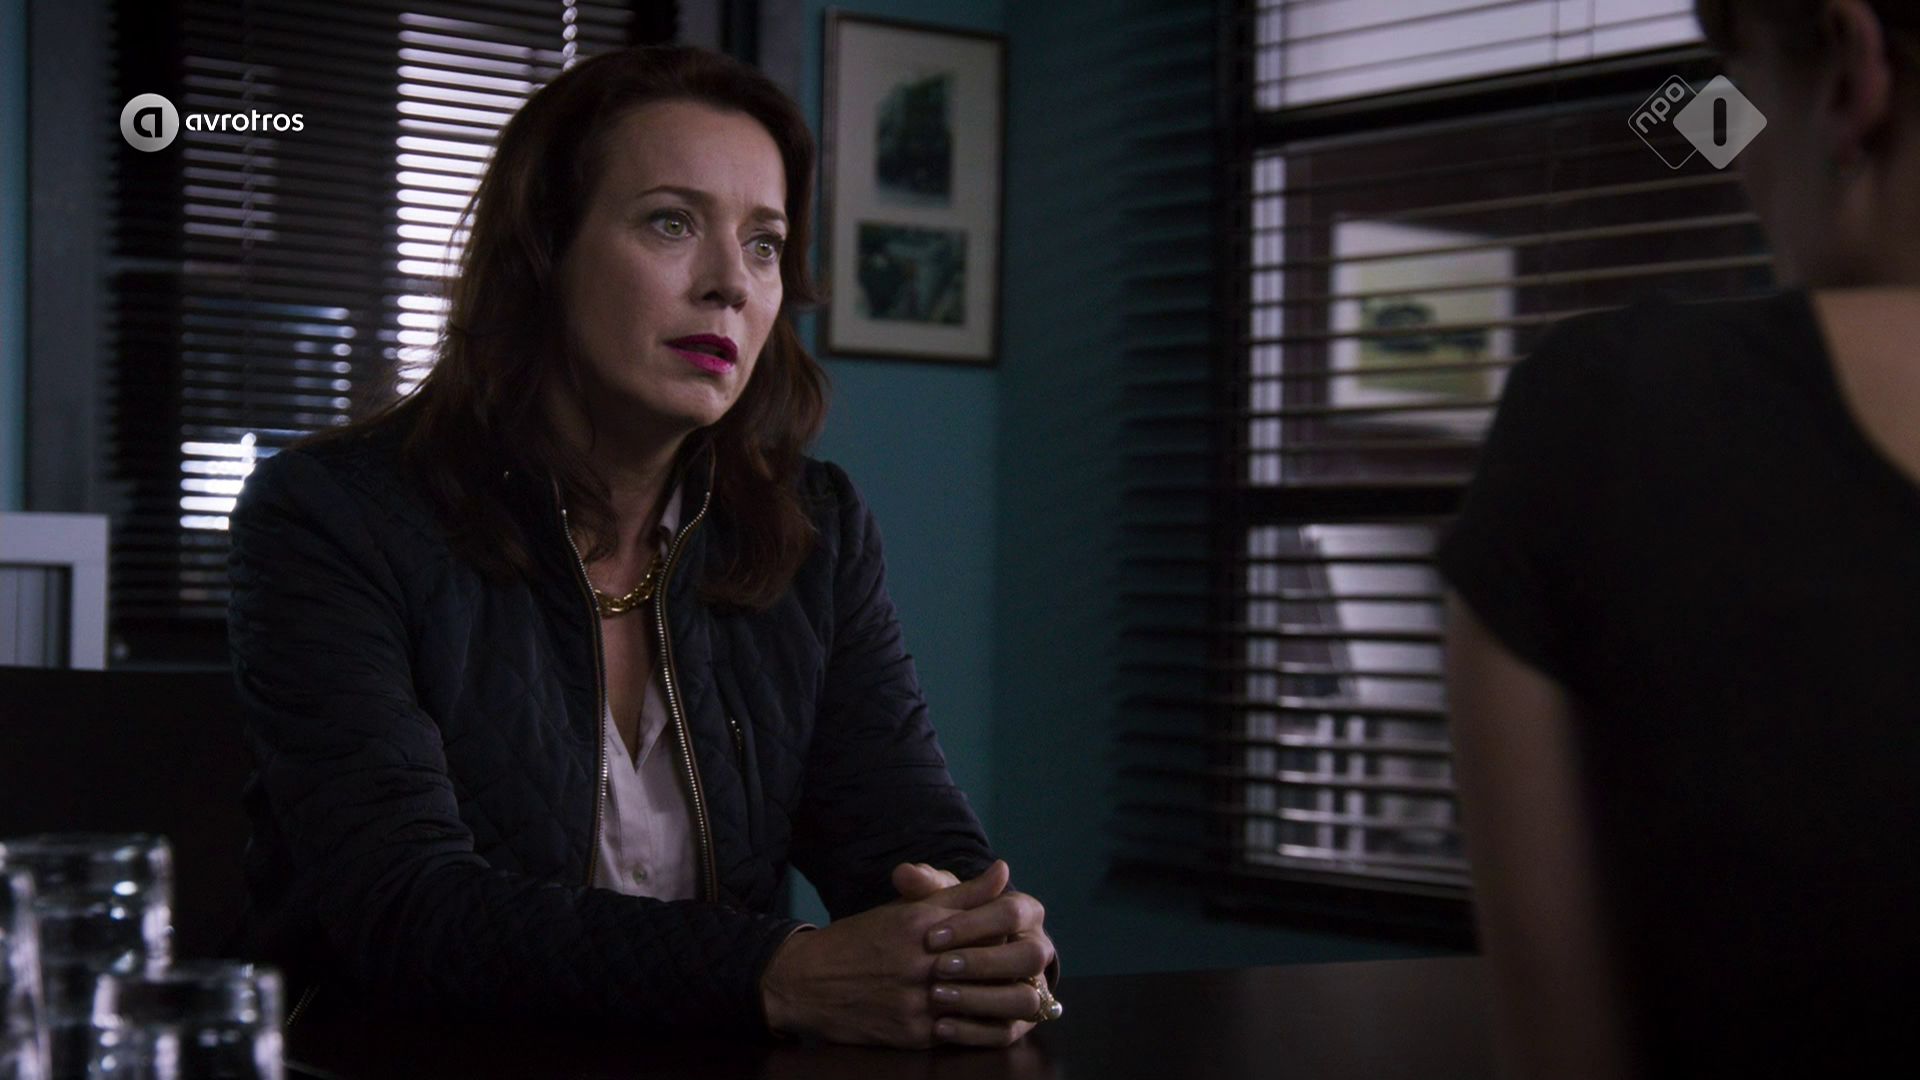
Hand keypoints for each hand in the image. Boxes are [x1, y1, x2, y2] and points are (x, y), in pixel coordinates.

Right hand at [758, 865, 1006, 1047]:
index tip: (1018, 937)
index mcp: (922, 924)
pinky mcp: (910, 1034)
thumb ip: (961, 893)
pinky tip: (985, 1020)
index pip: (988, 927)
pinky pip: (958, 1034)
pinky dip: (975, 1027)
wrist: (807, 980)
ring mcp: (915, 1001)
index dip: (1009, 934)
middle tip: (1025, 970)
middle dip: (1010, 969)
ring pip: (979, 1004)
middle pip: (989, 967)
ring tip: (1012, 997)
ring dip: (999, 1002)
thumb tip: (1004, 870)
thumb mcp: (908, 909)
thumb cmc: (863, 939)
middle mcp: (920, 962)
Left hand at [897, 860, 1060, 1048]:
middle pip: (1031, 957)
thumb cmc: (947, 921)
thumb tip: (905, 873)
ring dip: (983, 1000)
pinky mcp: (1020, 1022)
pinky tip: (939, 1027)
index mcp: (1026, 911)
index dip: (973, 925)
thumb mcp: (938, 901)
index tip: (932, 936)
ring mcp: (1035, 988)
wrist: (953, 957)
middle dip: (985, 962)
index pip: (1012, 912)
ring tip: (937, 998)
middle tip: (938, 967)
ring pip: (1025, 1000)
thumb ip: (924, 887)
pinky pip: (1007, 1032)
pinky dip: (974, 1032)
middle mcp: (1038, 949)